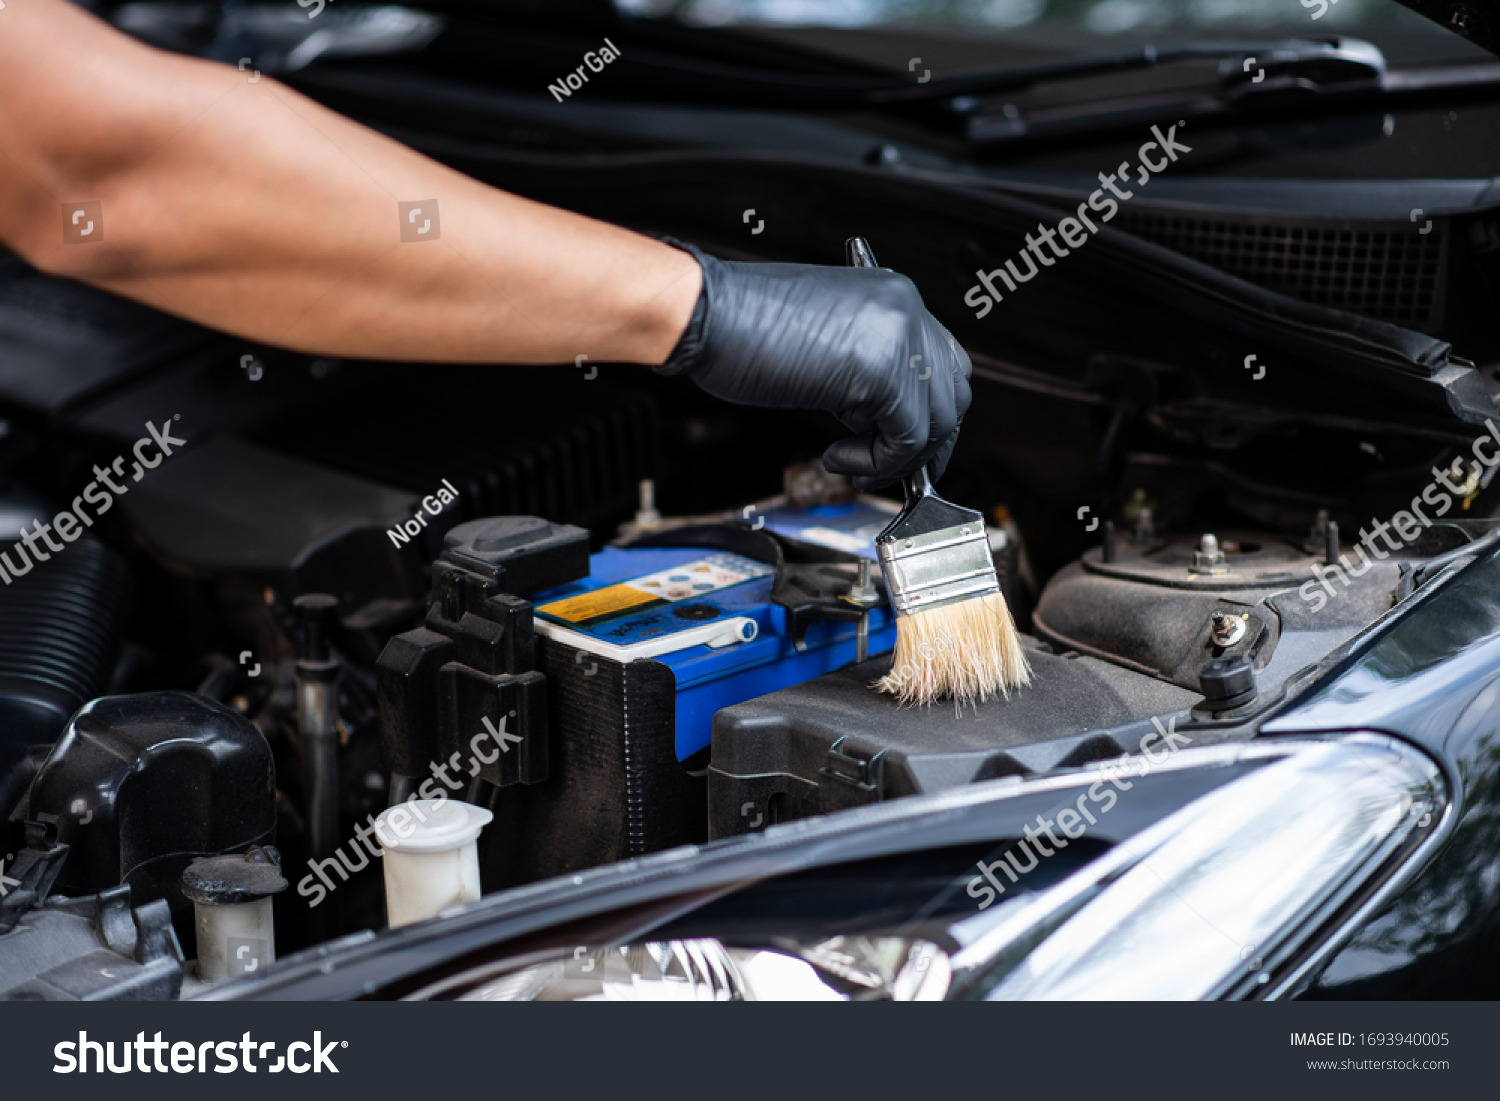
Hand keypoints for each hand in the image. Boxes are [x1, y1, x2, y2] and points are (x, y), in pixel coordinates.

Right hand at [658, 244, 971, 489]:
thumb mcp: (824, 344)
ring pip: (935, 421)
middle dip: (925, 442)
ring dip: (897, 458)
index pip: (943, 363)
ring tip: (852, 463)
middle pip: (952, 393)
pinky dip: (878, 463)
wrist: (702, 314)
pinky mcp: (881, 371)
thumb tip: (884, 421)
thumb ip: (866, 371)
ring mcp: (898, 337)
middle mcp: (904, 309)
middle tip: (888, 468)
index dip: (927, 412)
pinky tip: (838, 458)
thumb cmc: (740, 327)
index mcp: (892, 296)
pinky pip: (907, 438)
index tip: (903, 446)